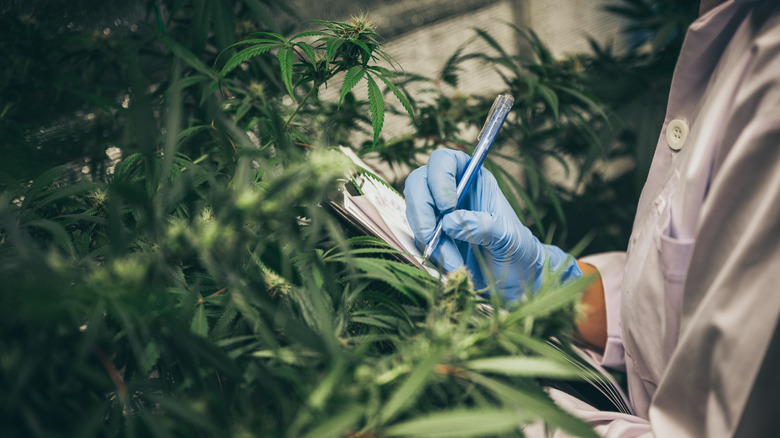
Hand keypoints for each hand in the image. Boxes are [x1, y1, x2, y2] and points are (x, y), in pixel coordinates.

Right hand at [404, 148, 580, 299]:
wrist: (515, 277)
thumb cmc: (516, 248)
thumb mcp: (506, 236)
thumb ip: (482, 226)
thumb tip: (449, 222)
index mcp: (473, 178)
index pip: (444, 161)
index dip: (439, 178)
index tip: (447, 207)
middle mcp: (451, 190)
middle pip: (419, 184)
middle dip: (422, 212)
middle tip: (433, 237)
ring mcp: (438, 213)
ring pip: (414, 212)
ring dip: (427, 237)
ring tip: (453, 261)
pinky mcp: (431, 235)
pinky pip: (418, 237)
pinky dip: (429, 251)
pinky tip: (450, 264)